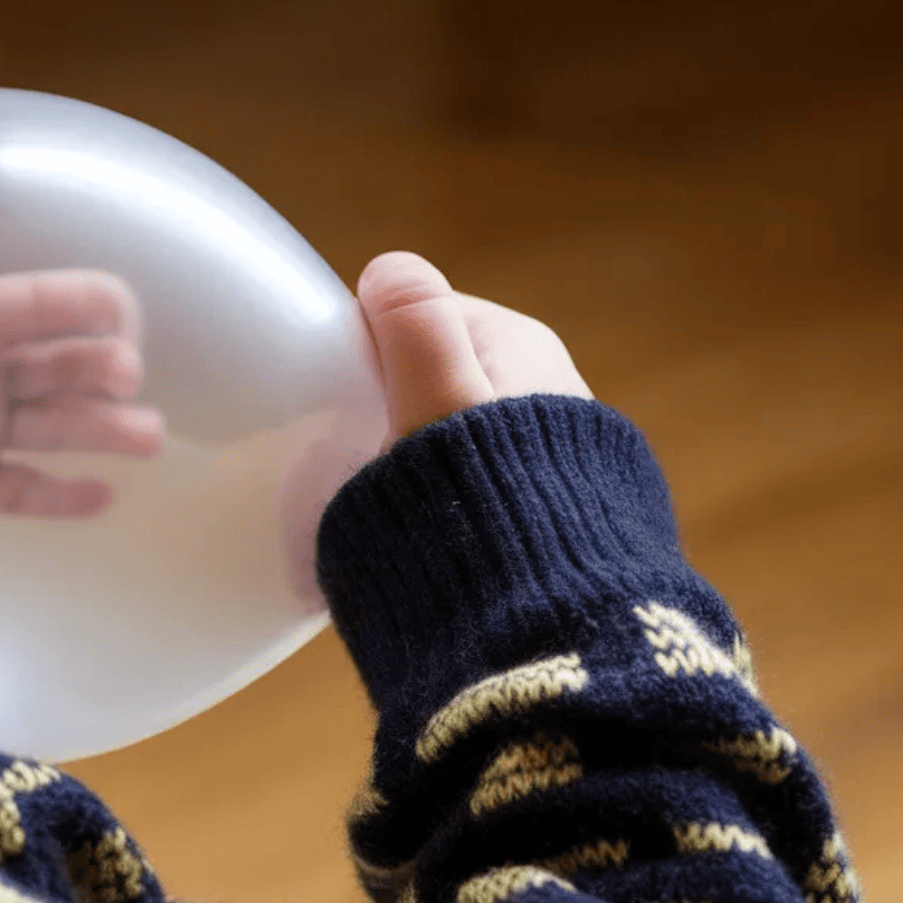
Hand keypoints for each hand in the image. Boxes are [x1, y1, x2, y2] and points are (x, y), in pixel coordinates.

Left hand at [0, 220, 165, 520]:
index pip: (40, 307)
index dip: (85, 306)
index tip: (126, 312)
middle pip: (62, 368)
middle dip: (104, 370)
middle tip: (128, 379)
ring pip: (55, 429)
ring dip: (103, 431)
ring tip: (147, 439)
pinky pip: (20, 490)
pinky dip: (58, 497)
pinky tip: (101, 498)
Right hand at [279, 251, 594, 610]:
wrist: (551, 633)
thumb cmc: (485, 510)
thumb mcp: (437, 401)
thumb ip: (413, 325)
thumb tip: (391, 269)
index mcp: (519, 345)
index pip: (417, 320)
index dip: (368, 359)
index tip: (340, 412)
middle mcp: (551, 391)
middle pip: (437, 382)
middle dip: (393, 420)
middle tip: (361, 475)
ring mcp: (560, 459)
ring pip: (456, 443)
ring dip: (420, 474)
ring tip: (395, 523)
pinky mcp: (562, 522)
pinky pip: (482, 496)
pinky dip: (452, 516)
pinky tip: (436, 553)